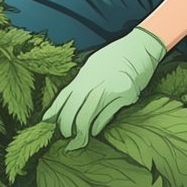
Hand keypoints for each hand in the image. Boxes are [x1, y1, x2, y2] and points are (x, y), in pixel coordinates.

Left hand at [42, 26, 165, 149]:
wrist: (141, 47)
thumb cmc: (117, 56)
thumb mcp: (94, 65)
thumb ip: (83, 81)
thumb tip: (71, 99)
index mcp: (85, 73)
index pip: (65, 95)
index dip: (54, 110)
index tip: (46, 122)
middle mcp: (94, 81)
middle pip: (74, 108)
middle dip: (66, 125)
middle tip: (64, 135)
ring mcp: (110, 89)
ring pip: (88, 114)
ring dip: (80, 130)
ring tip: (77, 138)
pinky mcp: (125, 96)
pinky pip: (107, 115)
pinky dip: (97, 125)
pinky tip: (94, 131)